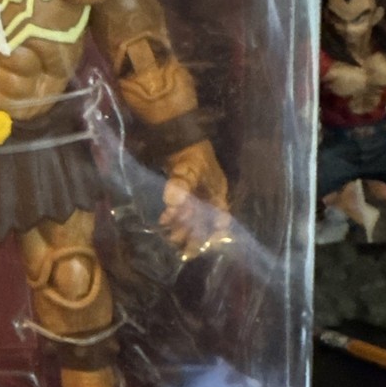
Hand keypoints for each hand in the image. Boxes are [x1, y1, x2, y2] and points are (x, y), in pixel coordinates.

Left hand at [160, 140, 230, 258]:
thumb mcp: (188, 167)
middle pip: (205, 222)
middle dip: (195, 235)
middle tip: (183, 249)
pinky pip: (181, 211)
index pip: (221, 218)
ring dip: (183, 229)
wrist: (178, 137)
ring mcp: (196, 196)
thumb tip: (171, 202)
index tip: (205, 246)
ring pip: (192, 219)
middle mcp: (209, 197)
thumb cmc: (190, 153)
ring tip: (171, 238)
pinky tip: (164, 223)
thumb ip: (181, 184)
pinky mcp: (183, 194)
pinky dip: (174, 218)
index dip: (215, 233)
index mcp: (217, 193)